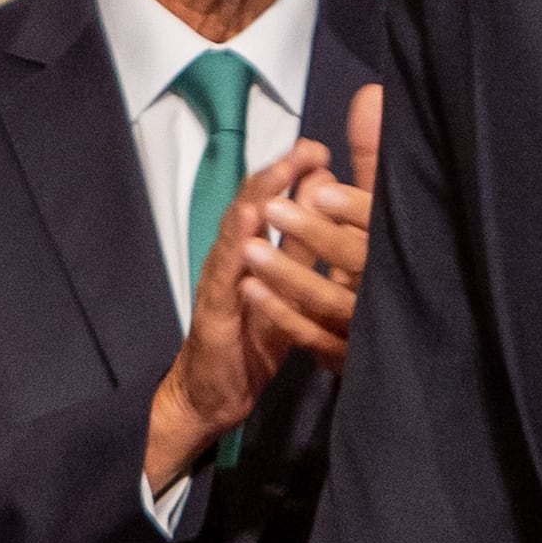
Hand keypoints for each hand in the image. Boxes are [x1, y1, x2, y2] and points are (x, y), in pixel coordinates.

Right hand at [145, 88, 379, 493]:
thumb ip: (303, 248)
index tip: (322, 148)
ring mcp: (221, 283)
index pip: (273, 202)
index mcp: (253, 251)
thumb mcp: (287, 288)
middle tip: (308, 148)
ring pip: (236, 233)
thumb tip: (328, 202)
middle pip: (253, 205)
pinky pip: (227, 280)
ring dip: (256, 201)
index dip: (295, 174)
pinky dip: (235, 250)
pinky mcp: (215, 313)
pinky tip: (248, 230)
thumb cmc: (252, 337)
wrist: (213, 394)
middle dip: (278, 174)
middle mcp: (235, 258)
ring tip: (278, 172)